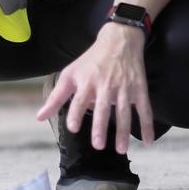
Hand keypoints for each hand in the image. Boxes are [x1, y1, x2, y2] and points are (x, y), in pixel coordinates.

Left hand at [35, 23, 152, 152]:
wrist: (120, 40)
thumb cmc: (91, 60)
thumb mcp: (70, 74)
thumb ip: (56, 97)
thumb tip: (39, 117)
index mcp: (87, 82)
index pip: (79, 100)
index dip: (76, 113)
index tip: (73, 127)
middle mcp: (106, 85)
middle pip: (103, 108)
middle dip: (100, 126)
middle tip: (98, 145)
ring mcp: (124, 88)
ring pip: (124, 112)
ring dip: (123, 131)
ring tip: (120, 149)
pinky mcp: (139, 88)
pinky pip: (144, 108)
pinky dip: (147, 125)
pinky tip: (148, 141)